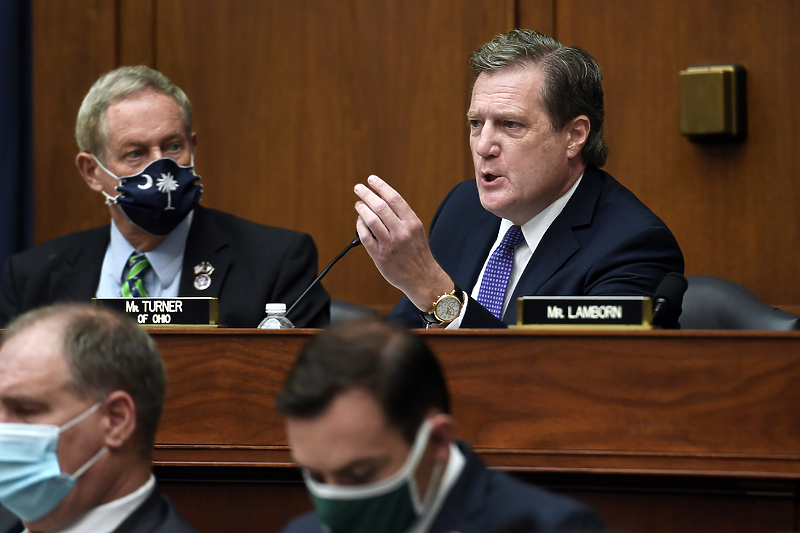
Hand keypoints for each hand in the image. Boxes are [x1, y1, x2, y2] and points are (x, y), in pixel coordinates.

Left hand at [354, 175, 453, 310]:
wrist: (422, 278)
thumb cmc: (417, 252)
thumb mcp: (416, 231)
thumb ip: (401, 217)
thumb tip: (381, 200)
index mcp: (412, 223)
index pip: (394, 199)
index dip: (381, 186)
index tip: (371, 179)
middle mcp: (402, 232)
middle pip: (380, 206)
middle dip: (367, 194)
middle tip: (359, 188)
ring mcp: (390, 245)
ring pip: (371, 220)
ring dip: (362, 209)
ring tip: (358, 204)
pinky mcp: (380, 256)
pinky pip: (365, 236)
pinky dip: (360, 226)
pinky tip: (360, 222)